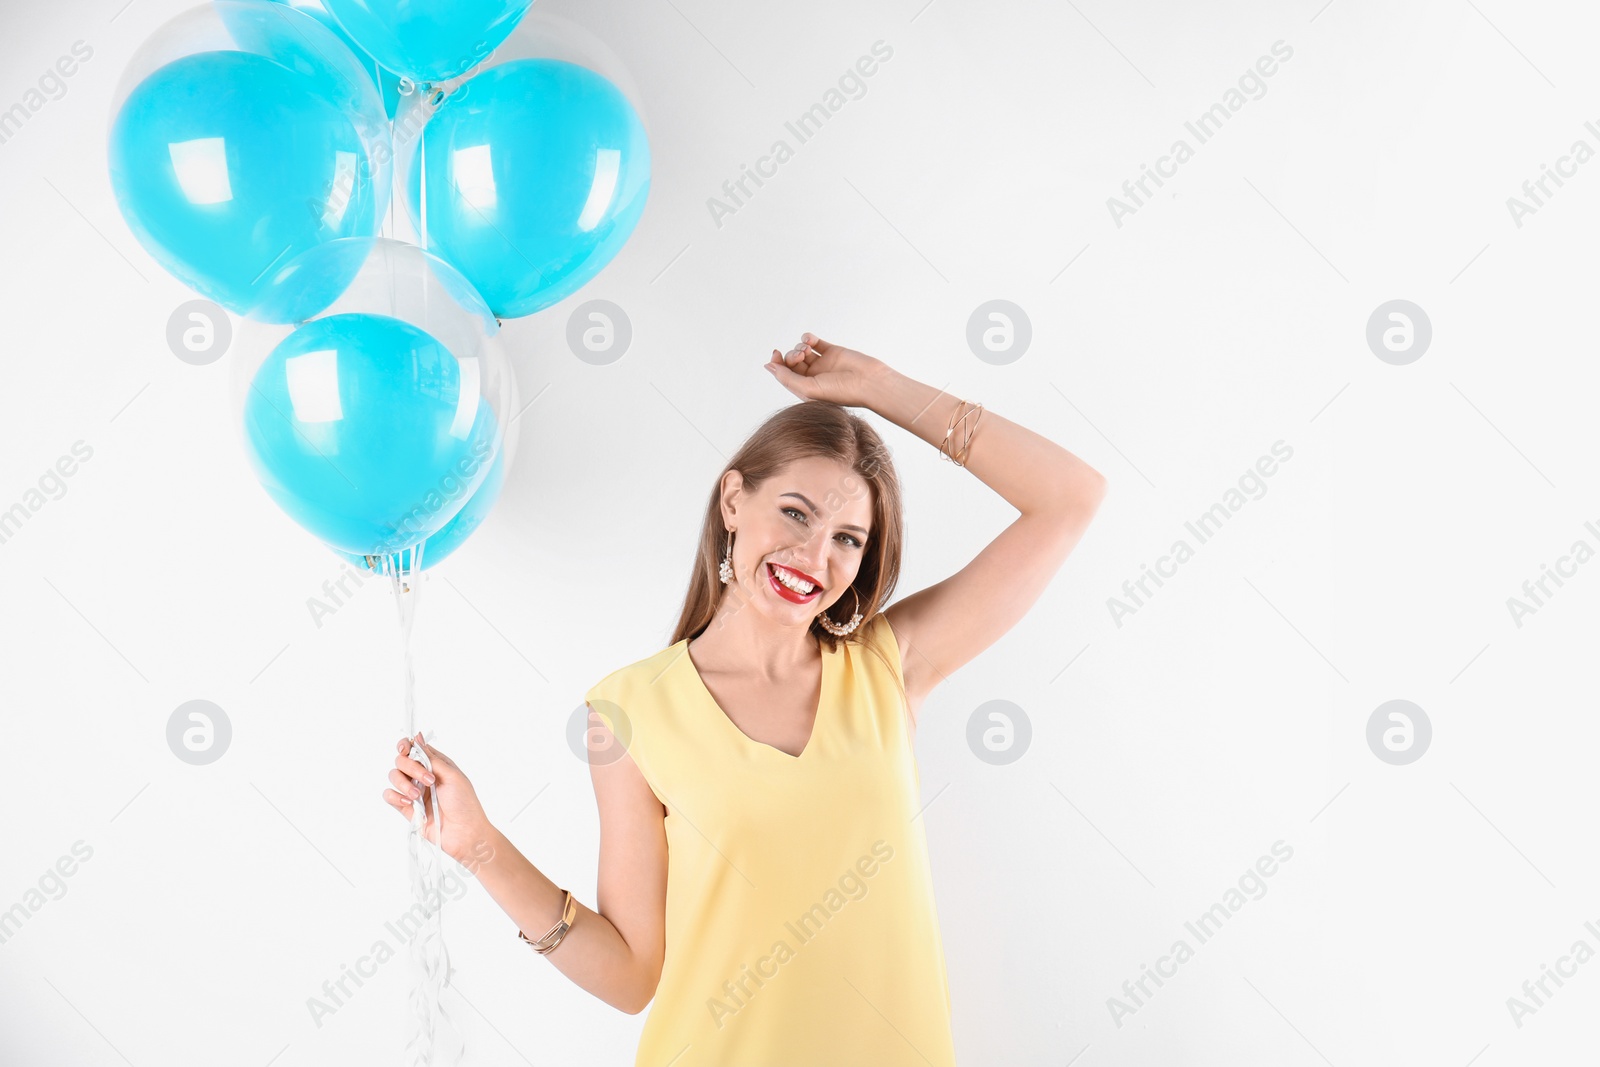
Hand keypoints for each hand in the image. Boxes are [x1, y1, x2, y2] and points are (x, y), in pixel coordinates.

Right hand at [383, 732, 491, 865]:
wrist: (464, 833)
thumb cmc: (464, 804)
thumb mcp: (452, 775)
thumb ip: (431, 759)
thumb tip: (417, 738)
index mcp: (435, 765)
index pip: (414, 749)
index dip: (406, 746)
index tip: (405, 749)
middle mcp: (422, 776)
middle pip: (401, 761)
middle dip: (409, 767)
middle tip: (427, 780)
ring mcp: (414, 792)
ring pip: (393, 777)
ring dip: (403, 784)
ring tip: (417, 796)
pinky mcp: (406, 809)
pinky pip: (389, 796)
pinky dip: (395, 797)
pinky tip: (409, 803)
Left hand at [765, 332, 887, 407]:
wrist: (869, 383)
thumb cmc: (841, 392)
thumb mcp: (808, 389)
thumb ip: (787, 378)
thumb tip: (768, 366)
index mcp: (806, 390)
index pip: (784, 375)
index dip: (777, 364)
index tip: (775, 355)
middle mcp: (813, 377)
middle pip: (791, 362)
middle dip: (790, 356)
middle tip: (799, 356)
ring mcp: (822, 364)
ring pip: (801, 350)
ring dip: (799, 347)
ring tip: (806, 350)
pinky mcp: (832, 352)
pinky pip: (814, 342)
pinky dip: (808, 338)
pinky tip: (809, 340)